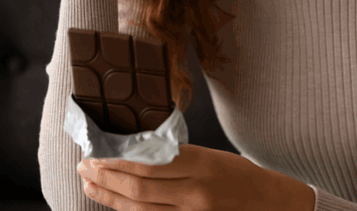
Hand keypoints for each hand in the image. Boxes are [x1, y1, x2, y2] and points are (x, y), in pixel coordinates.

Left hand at [77, 143, 289, 209]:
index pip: (148, 163)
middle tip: (84, 166)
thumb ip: (176, 157)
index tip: (96, 151)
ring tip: (90, 185)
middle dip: (106, 177)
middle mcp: (195, 193)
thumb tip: (136, 152)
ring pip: (140, 210)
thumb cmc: (242, 176)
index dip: (117, 159)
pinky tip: (114, 205)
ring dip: (110, 197)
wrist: (272, 205)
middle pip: (138, 188)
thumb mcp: (211, 156)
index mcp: (201, 165)